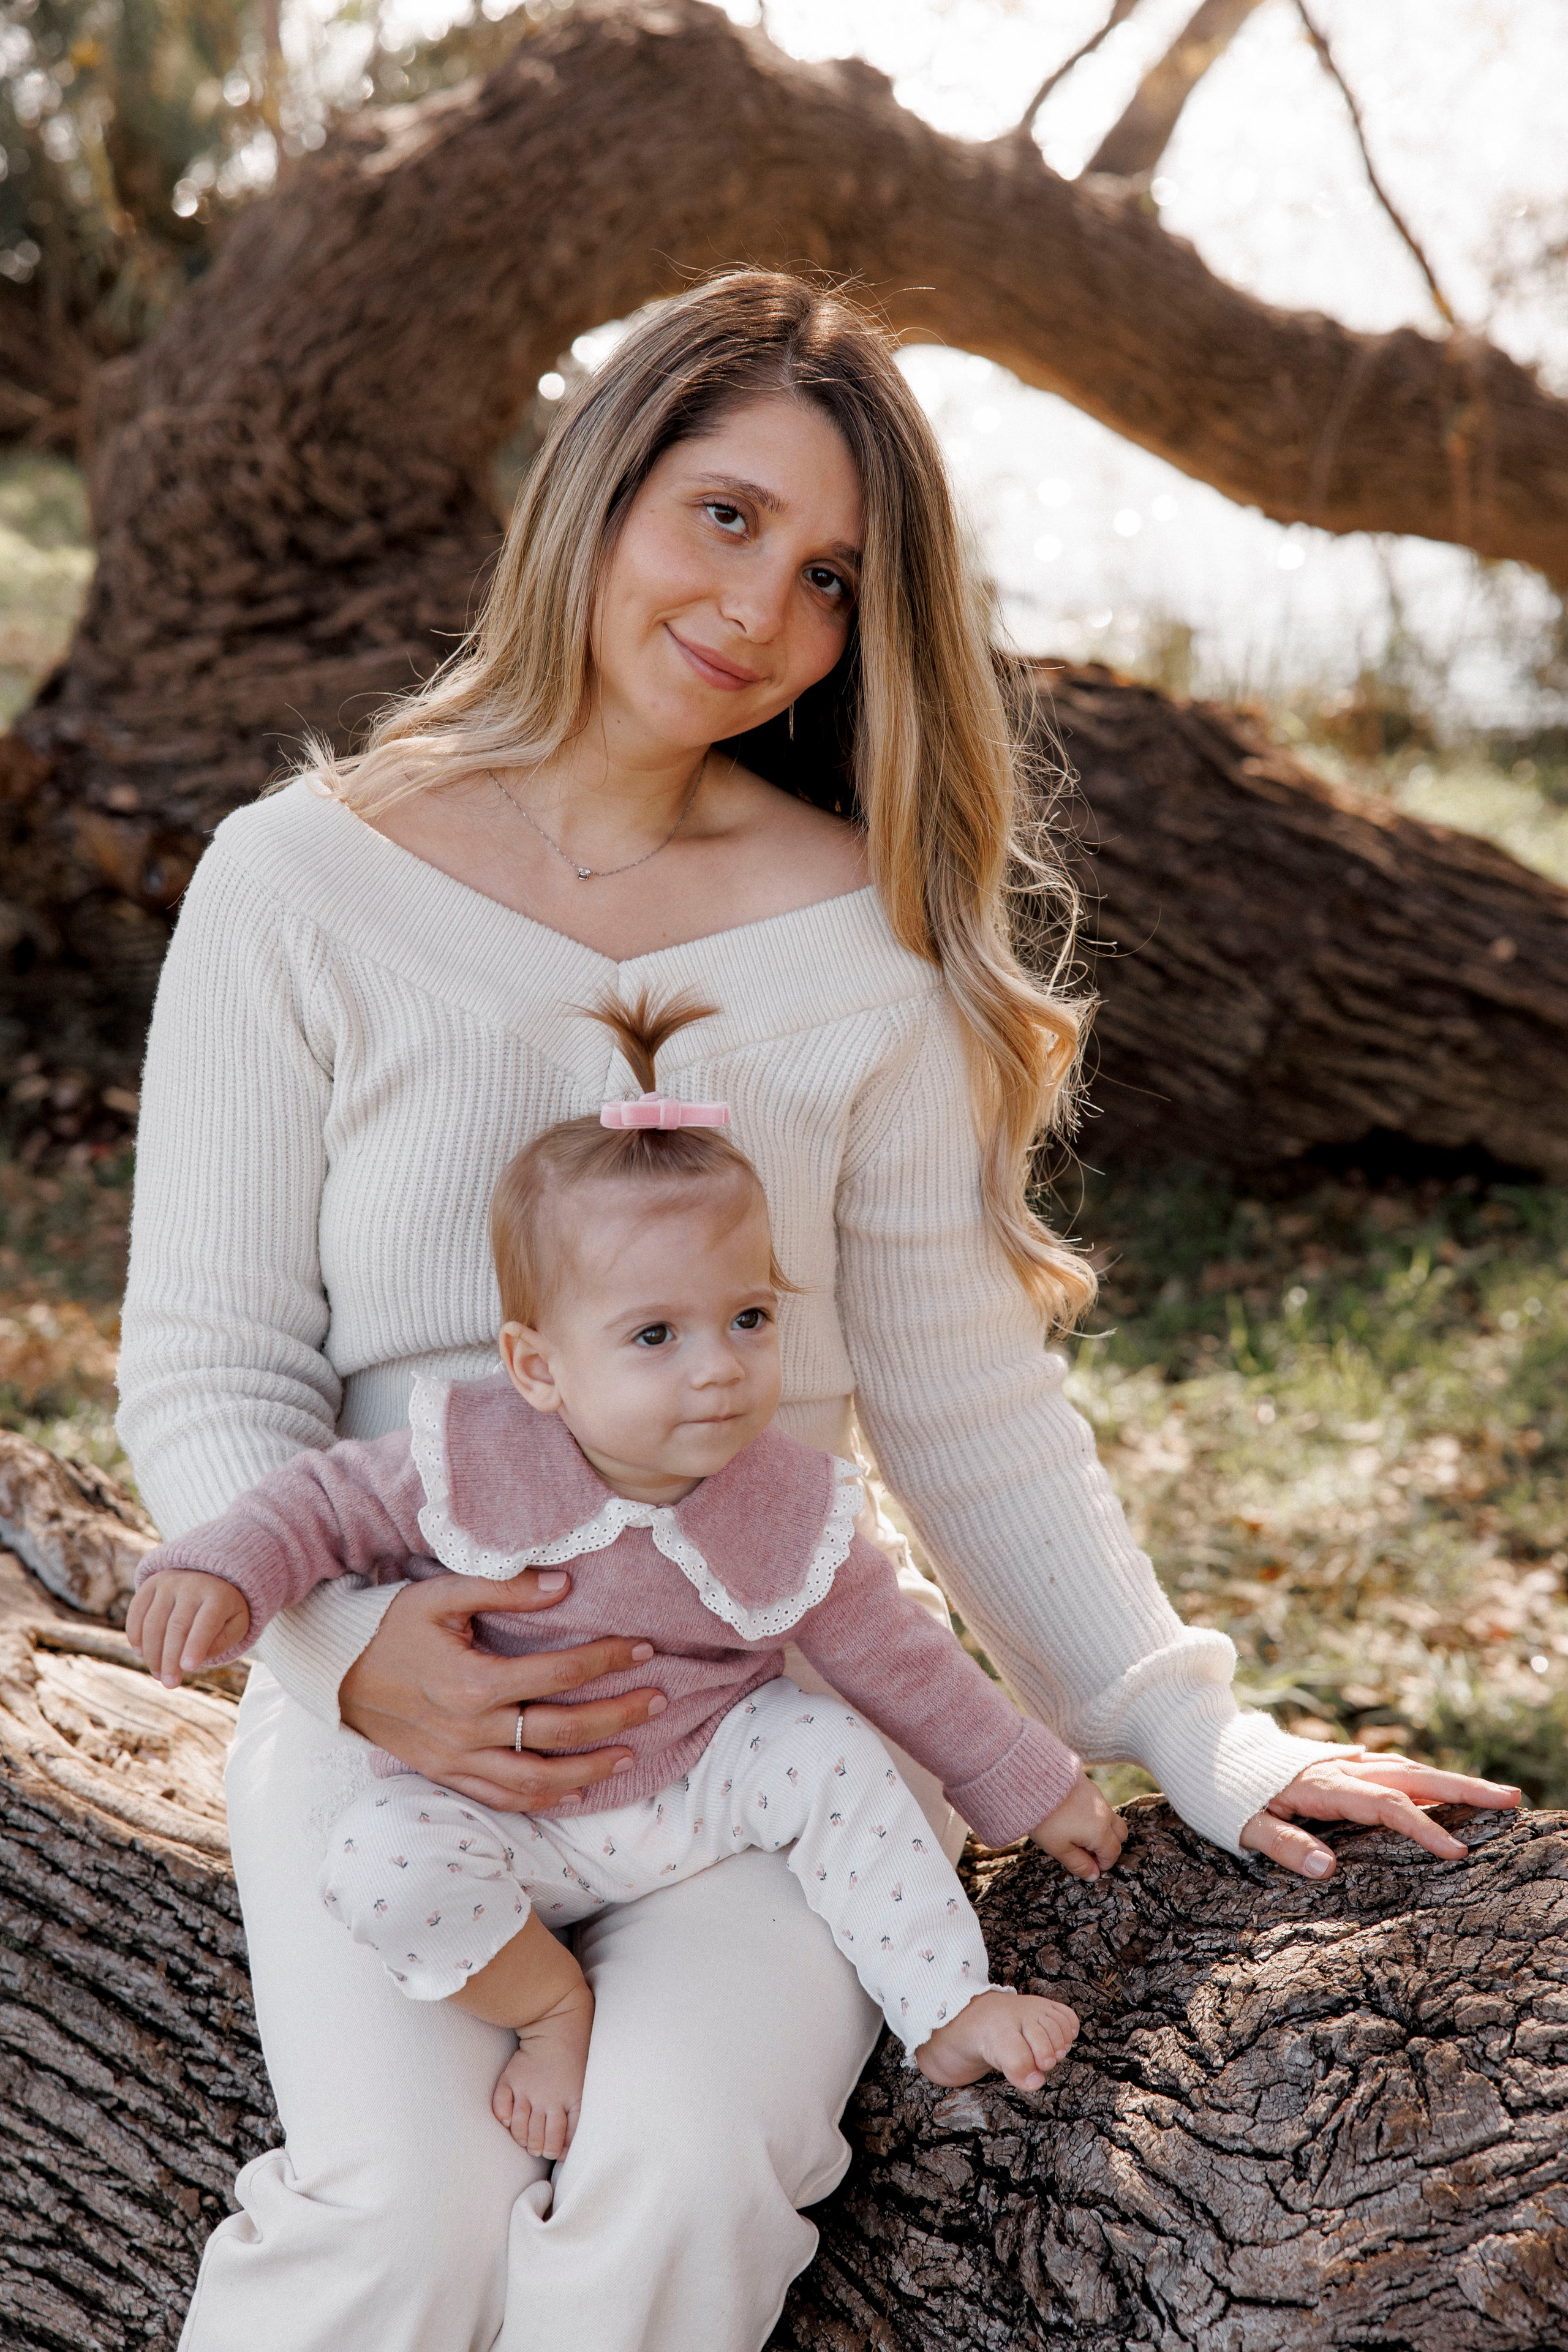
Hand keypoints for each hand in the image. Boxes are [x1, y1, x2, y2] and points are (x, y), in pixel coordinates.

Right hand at [127, 1570, 250, 1687]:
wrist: (210, 1573)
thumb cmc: (224, 1609)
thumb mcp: (236, 1624)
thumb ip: (222, 1642)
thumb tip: (194, 1659)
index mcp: (218, 1596)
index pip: (205, 1623)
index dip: (196, 1646)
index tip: (188, 1668)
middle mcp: (192, 1585)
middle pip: (176, 1627)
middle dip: (170, 1659)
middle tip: (169, 1684)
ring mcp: (169, 1583)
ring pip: (153, 1622)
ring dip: (152, 1653)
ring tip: (158, 1675)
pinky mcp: (151, 1584)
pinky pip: (137, 1612)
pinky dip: (135, 1635)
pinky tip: (140, 1653)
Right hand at [337, 1568, 666, 1811]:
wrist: (335, 1673)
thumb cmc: (390, 1626)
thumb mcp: (441, 1594)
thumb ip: (504, 1586)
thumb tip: (565, 1585)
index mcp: (472, 1682)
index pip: (559, 1675)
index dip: (607, 1661)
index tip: (643, 1648)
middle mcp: (470, 1730)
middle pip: (560, 1731)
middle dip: (617, 1717)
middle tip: (658, 1701)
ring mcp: (458, 1760)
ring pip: (538, 1778)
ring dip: (590, 1768)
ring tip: (631, 1753)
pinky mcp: (446, 1775)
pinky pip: (503, 1799)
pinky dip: (543, 1799)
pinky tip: (576, 1790)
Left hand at [1029, 1766, 1127, 1879]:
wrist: (1035, 1781)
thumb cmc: (1046, 1818)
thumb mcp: (1059, 1848)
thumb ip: (1078, 1864)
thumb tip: (1093, 1876)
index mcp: (1100, 1832)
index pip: (1112, 1853)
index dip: (1103, 1864)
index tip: (1089, 1866)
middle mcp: (1104, 1813)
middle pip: (1119, 1834)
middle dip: (1108, 1845)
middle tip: (1087, 1850)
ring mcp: (1098, 1797)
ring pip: (1110, 1818)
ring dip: (1101, 1829)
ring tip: (1077, 1832)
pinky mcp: (1089, 1785)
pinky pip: (1100, 1804)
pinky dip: (1093, 1814)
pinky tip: (1073, 1815)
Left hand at [1240, 1755, 1521, 1877]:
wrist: (1198, 1741)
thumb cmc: (1216, 1788)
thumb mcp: (1240, 1823)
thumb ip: (1284, 1844)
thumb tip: (1328, 1869)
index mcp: (1320, 1784)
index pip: (1384, 1806)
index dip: (1423, 1827)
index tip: (1458, 1850)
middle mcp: (1338, 1767)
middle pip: (1410, 1776)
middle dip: (1462, 1788)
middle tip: (1510, 1799)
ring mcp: (1339, 1761)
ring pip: (1404, 1768)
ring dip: (1449, 1780)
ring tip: (1493, 1794)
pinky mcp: (1336, 1762)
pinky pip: (1388, 1767)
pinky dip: (1420, 1776)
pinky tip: (1439, 1787)